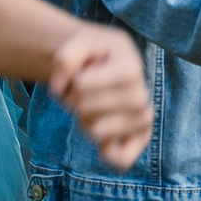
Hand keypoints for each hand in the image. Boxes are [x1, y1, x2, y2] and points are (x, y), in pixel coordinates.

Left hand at [49, 22, 151, 168]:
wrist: (110, 62)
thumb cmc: (95, 53)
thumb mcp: (79, 41)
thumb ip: (65, 57)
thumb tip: (57, 87)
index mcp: (131, 68)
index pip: (81, 85)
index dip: (68, 81)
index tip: (76, 75)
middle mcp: (141, 96)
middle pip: (84, 109)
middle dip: (73, 100)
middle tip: (80, 92)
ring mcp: (143, 119)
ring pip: (95, 131)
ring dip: (84, 120)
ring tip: (92, 107)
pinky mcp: (141, 138)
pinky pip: (123, 159)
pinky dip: (107, 152)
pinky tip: (104, 139)